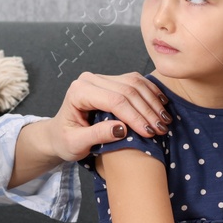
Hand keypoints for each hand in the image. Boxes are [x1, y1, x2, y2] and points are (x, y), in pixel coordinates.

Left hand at [50, 71, 171, 159]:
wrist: (58, 134)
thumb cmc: (64, 140)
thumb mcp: (76, 144)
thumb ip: (97, 135)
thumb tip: (122, 129)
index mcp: (79, 92)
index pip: (114, 100)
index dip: (134, 116)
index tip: (149, 132)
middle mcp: (90, 80)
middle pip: (127, 90)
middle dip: (147, 110)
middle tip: (162, 129)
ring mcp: (101, 78)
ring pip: (134, 83)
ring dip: (152, 101)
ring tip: (164, 120)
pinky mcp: (111, 81)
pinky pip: (135, 81)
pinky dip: (150, 92)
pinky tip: (161, 104)